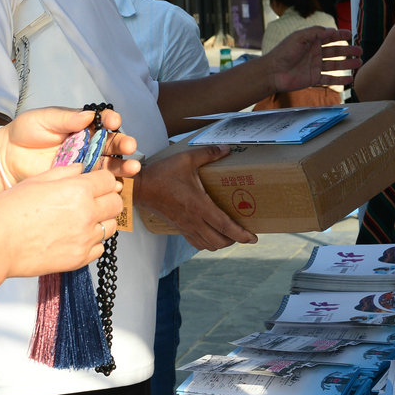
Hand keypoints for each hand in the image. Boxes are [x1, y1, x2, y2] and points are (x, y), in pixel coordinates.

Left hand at [0, 106, 140, 184]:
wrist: (8, 156)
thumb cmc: (26, 131)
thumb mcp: (44, 119)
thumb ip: (66, 119)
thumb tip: (88, 115)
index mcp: (82, 124)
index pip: (103, 121)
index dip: (111, 120)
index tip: (113, 122)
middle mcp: (89, 143)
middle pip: (112, 143)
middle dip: (123, 143)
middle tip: (129, 146)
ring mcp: (85, 162)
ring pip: (110, 164)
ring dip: (123, 166)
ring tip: (133, 168)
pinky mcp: (79, 180)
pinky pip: (97, 182)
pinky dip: (110, 184)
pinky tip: (118, 185)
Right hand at [0, 164, 124, 277]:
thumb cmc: (9, 211)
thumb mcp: (36, 180)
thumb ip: (64, 172)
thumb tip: (81, 169)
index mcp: (77, 190)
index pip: (108, 180)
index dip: (101, 179)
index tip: (94, 182)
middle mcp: (87, 214)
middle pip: (116, 203)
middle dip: (107, 198)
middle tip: (93, 200)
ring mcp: (84, 239)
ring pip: (111, 226)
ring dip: (102, 221)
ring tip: (83, 220)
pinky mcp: (79, 259)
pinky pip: (99, 248)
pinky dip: (92, 242)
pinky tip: (76, 237)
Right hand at [136, 143, 256, 249]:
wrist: (140, 187)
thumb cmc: (163, 174)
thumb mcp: (187, 159)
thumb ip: (208, 153)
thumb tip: (226, 149)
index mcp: (199, 206)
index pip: (225, 226)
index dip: (241, 234)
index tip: (253, 238)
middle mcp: (194, 220)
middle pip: (219, 240)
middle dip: (235, 240)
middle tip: (244, 233)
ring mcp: (185, 226)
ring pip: (208, 245)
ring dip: (221, 243)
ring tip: (230, 235)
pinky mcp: (178, 228)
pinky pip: (196, 243)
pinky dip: (207, 243)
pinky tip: (211, 234)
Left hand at [266, 26, 360, 91]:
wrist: (273, 72)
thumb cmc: (283, 52)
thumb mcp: (299, 37)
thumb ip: (316, 32)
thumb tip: (332, 30)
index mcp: (311, 41)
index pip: (329, 37)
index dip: (340, 35)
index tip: (351, 34)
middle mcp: (315, 53)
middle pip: (335, 51)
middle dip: (348, 50)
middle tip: (360, 50)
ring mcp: (315, 66)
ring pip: (335, 65)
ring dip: (347, 64)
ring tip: (359, 63)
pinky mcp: (313, 78)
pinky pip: (329, 79)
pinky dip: (340, 80)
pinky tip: (350, 79)